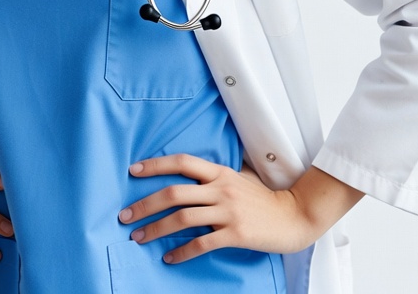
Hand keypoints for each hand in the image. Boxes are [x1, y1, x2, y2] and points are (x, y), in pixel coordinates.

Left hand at [118, 154, 360, 263]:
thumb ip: (213, 177)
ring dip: (156, 228)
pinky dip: (181, 251)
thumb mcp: (237, 178)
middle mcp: (221, 189)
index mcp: (219, 172)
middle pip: (174, 193)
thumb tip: (185, 176)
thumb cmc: (262, 198)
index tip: (133, 171)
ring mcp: (227, 212)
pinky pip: (202, 243)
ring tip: (138, 237)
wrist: (293, 216)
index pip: (182, 162)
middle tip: (124, 215)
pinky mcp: (235, 234)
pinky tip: (168, 257)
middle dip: (145, 204)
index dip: (156, 165)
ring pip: (183, 218)